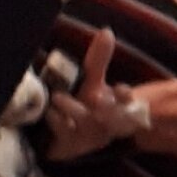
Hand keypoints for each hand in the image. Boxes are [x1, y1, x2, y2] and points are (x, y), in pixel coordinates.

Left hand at [41, 29, 148, 160]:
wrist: (68, 140)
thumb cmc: (85, 106)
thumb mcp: (93, 81)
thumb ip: (100, 59)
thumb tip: (107, 31)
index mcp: (116, 106)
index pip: (126, 100)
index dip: (125, 96)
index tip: (121, 89)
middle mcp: (106, 121)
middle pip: (107, 113)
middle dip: (102, 105)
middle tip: (94, 96)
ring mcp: (90, 135)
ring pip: (84, 121)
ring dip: (73, 109)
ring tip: (58, 98)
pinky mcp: (73, 145)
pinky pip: (65, 133)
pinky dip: (58, 122)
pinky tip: (50, 114)